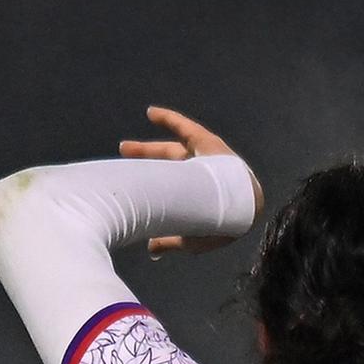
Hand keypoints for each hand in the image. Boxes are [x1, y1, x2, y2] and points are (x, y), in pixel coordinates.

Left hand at [119, 106, 257, 254]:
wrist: (241, 206)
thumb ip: (170, 241)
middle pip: (165, 169)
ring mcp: (202, 158)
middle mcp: (198, 176)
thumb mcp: (190, 237)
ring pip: (169, 151)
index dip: (151, 191)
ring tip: (124, 149)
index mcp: (195, 197)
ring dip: (146, 150)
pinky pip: (185, 128)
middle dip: (144, 168)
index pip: (169, 192)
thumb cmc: (218, 226)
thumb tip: (151, 250)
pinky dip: (168, 119)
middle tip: (122, 167)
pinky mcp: (206, 141)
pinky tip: (150, 113)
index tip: (131, 188)